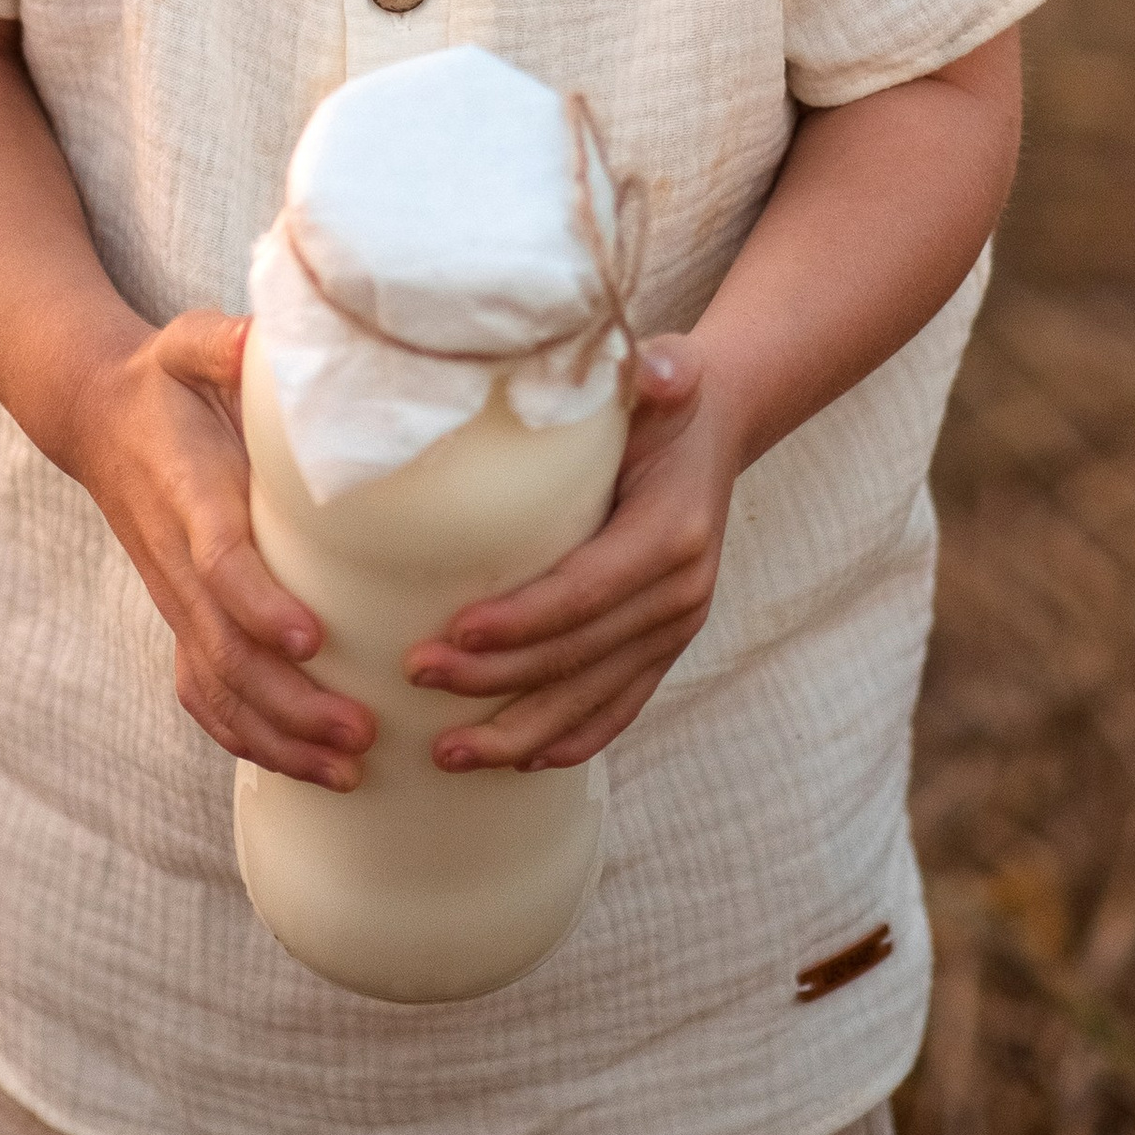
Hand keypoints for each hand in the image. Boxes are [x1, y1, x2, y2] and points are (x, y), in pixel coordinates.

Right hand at [61, 312, 376, 791]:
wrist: (98, 419)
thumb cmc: (165, 381)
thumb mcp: (189, 343)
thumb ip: (223, 344)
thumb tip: (263, 341)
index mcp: (189, 496)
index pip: (220, 563)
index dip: (260, 604)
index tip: (311, 636)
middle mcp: (177, 561)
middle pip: (225, 651)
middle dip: (292, 701)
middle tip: (363, 731)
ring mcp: (176, 600)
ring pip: (216, 688)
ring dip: (279, 737)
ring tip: (350, 769)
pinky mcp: (182, 619)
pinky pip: (205, 696)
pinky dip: (248, 740)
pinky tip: (305, 768)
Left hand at [403, 336, 738, 770]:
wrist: (719, 422)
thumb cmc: (666, 398)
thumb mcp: (664, 374)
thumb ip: (658, 374)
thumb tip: (651, 371)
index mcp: (672, 533)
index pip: (586, 591)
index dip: (521, 621)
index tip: (450, 633)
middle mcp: (683, 592)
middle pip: (578, 655)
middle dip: (495, 678)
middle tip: (415, 678)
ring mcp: (678, 627)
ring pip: (593, 699)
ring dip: (520, 733)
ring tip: (446, 754)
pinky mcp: (667, 644)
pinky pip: (621, 706)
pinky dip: (572, 739)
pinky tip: (520, 763)